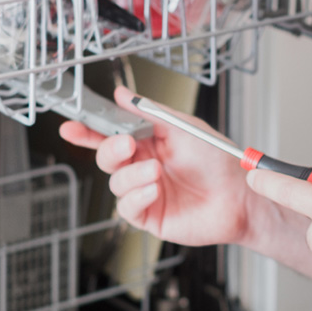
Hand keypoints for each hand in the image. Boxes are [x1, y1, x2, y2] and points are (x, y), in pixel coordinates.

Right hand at [58, 86, 251, 246]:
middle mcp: (143, 166)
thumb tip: (122, 94)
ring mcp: (145, 191)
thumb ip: (150, 111)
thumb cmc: (219, 161)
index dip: (88, 130)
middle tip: (126, 145)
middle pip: (106, 157)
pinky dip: (137, 196)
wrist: (240, 196)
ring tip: (157, 171)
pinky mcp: (149, 215)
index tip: (71, 125)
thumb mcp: (184, 126)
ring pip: (116, 182)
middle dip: (109, 149)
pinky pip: (127, 207)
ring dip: (132, 175)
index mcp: (148, 141)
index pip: (110, 133)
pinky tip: (155, 189)